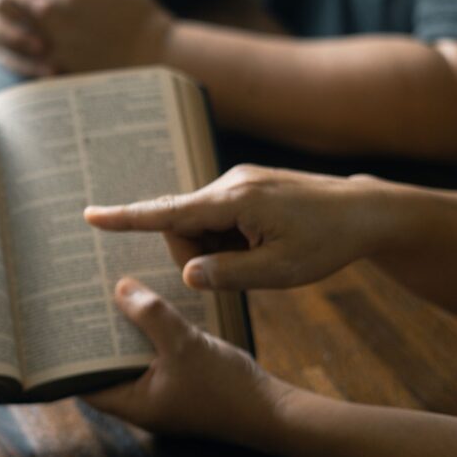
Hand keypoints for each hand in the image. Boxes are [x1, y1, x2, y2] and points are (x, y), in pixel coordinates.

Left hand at [83, 278, 287, 445]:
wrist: (276, 411)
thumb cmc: (227, 388)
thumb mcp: (185, 344)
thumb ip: (151, 315)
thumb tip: (118, 288)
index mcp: (134, 404)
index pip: (85, 384)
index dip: (69, 358)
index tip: (58, 327)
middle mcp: (144, 401)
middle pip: (108, 367)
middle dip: (97, 335)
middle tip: (83, 300)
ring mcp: (164, 393)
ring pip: (133, 358)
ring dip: (126, 330)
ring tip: (111, 294)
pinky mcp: (184, 383)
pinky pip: (156, 355)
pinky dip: (150, 333)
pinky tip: (151, 304)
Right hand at [85, 164, 389, 289]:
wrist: (366, 211)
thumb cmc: (326, 242)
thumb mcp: (279, 272)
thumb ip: (227, 275)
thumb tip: (186, 274)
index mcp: (233, 201)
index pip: (166, 212)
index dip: (124, 217)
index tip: (90, 215)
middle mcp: (229, 183)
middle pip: (183, 226)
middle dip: (198, 256)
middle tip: (243, 273)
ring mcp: (238, 182)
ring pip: (201, 225)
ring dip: (218, 250)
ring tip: (261, 259)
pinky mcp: (247, 186)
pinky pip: (219, 218)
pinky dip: (229, 239)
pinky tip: (262, 247)